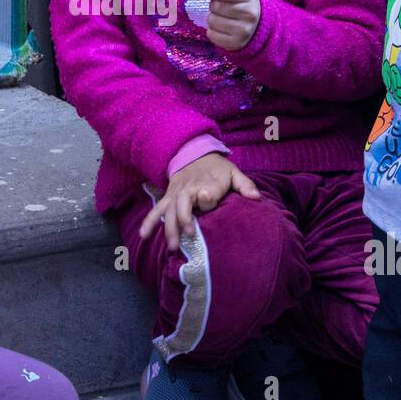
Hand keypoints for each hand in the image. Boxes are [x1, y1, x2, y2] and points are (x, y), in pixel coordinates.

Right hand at [138, 154, 261, 252]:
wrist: (193, 153)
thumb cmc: (217, 168)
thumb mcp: (233, 172)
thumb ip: (245, 185)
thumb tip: (256, 197)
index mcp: (208, 182)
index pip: (207, 191)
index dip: (207, 196)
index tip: (206, 197)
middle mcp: (189, 188)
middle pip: (183, 202)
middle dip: (184, 218)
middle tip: (188, 235)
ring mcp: (176, 194)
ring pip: (169, 210)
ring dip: (169, 226)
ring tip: (172, 246)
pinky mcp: (168, 198)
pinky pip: (157, 210)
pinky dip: (149, 221)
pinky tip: (144, 235)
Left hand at [204, 0, 260, 51]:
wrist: (255, 25)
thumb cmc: (241, 4)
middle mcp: (250, 15)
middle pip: (218, 6)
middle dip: (213, 5)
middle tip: (217, 7)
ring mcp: (244, 31)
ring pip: (212, 21)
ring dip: (212, 18)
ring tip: (221, 18)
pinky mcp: (235, 43)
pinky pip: (211, 34)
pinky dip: (212, 31)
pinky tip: (221, 29)